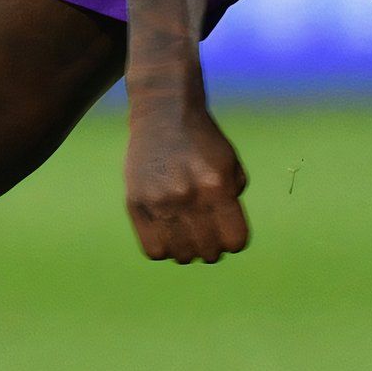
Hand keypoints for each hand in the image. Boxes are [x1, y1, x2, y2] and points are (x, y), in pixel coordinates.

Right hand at [124, 101, 249, 263]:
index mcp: (217, 185)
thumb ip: (233, 198)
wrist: (164, 114)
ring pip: (181, 256)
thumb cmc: (202, 140)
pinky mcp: (136, 204)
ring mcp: (159, 201)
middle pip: (209, 253)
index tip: (228, 231)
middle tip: (207, 233)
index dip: (235, 240)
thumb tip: (227, 237)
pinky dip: (164, 249)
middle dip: (213, 248)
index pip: (235, 241)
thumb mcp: (230, 162)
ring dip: (188, 251)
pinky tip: (167, 232)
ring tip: (186, 233)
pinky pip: (153, 250)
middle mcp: (188, 196)